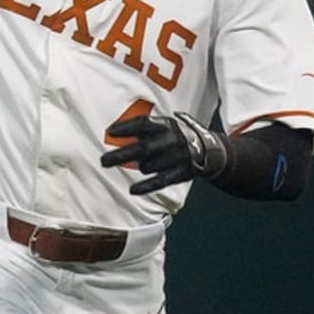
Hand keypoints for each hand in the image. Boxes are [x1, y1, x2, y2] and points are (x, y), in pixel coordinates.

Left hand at [100, 112, 227, 194]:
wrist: (209, 150)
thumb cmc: (176, 136)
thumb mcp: (165, 125)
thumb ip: (145, 128)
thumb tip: (114, 133)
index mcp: (166, 124)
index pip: (143, 124)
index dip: (126, 128)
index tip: (110, 132)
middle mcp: (172, 139)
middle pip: (142, 148)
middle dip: (120, 155)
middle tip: (103, 161)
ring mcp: (178, 157)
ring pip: (149, 166)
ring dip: (140, 167)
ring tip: (140, 164)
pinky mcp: (182, 173)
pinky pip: (160, 181)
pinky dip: (145, 186)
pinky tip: (132, 190)